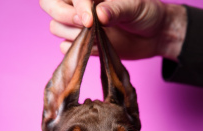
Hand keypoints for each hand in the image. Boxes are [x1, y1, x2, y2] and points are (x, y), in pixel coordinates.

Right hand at [40, 0, 186, 59]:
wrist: (154, 36)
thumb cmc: (146, 13)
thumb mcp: (136, 6)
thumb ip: (116, 8)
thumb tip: (99, 15)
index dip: (77, 6)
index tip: (90, 20)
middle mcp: (81, 6)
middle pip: (50, 5)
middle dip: (64, 16)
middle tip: (86, 26)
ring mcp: (79, 25)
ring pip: (55, 26)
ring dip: (71, 34)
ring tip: (95, 36)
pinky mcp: (82, 44)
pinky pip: (65, 48)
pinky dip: (76, 50)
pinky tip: (94, 48)